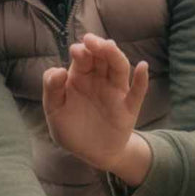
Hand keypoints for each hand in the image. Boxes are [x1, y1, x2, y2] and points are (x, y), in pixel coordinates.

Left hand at [42, 35, 150, 183]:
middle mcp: (100, 80)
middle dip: (97, 47)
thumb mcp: (54, 111)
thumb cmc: (71, 129)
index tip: (76, 50)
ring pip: (119, 68)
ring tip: (109, 46)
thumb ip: (52, 90)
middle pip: (102, 57)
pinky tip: (142, 67)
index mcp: (80, 77)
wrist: (91, 154)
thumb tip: (58, 70)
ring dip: (115, 55)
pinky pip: (137, 92)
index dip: (81, 51)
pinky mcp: (129, 108)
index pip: (83, 58)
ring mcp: (116, 92)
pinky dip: (142, 80)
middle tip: (90, 41)